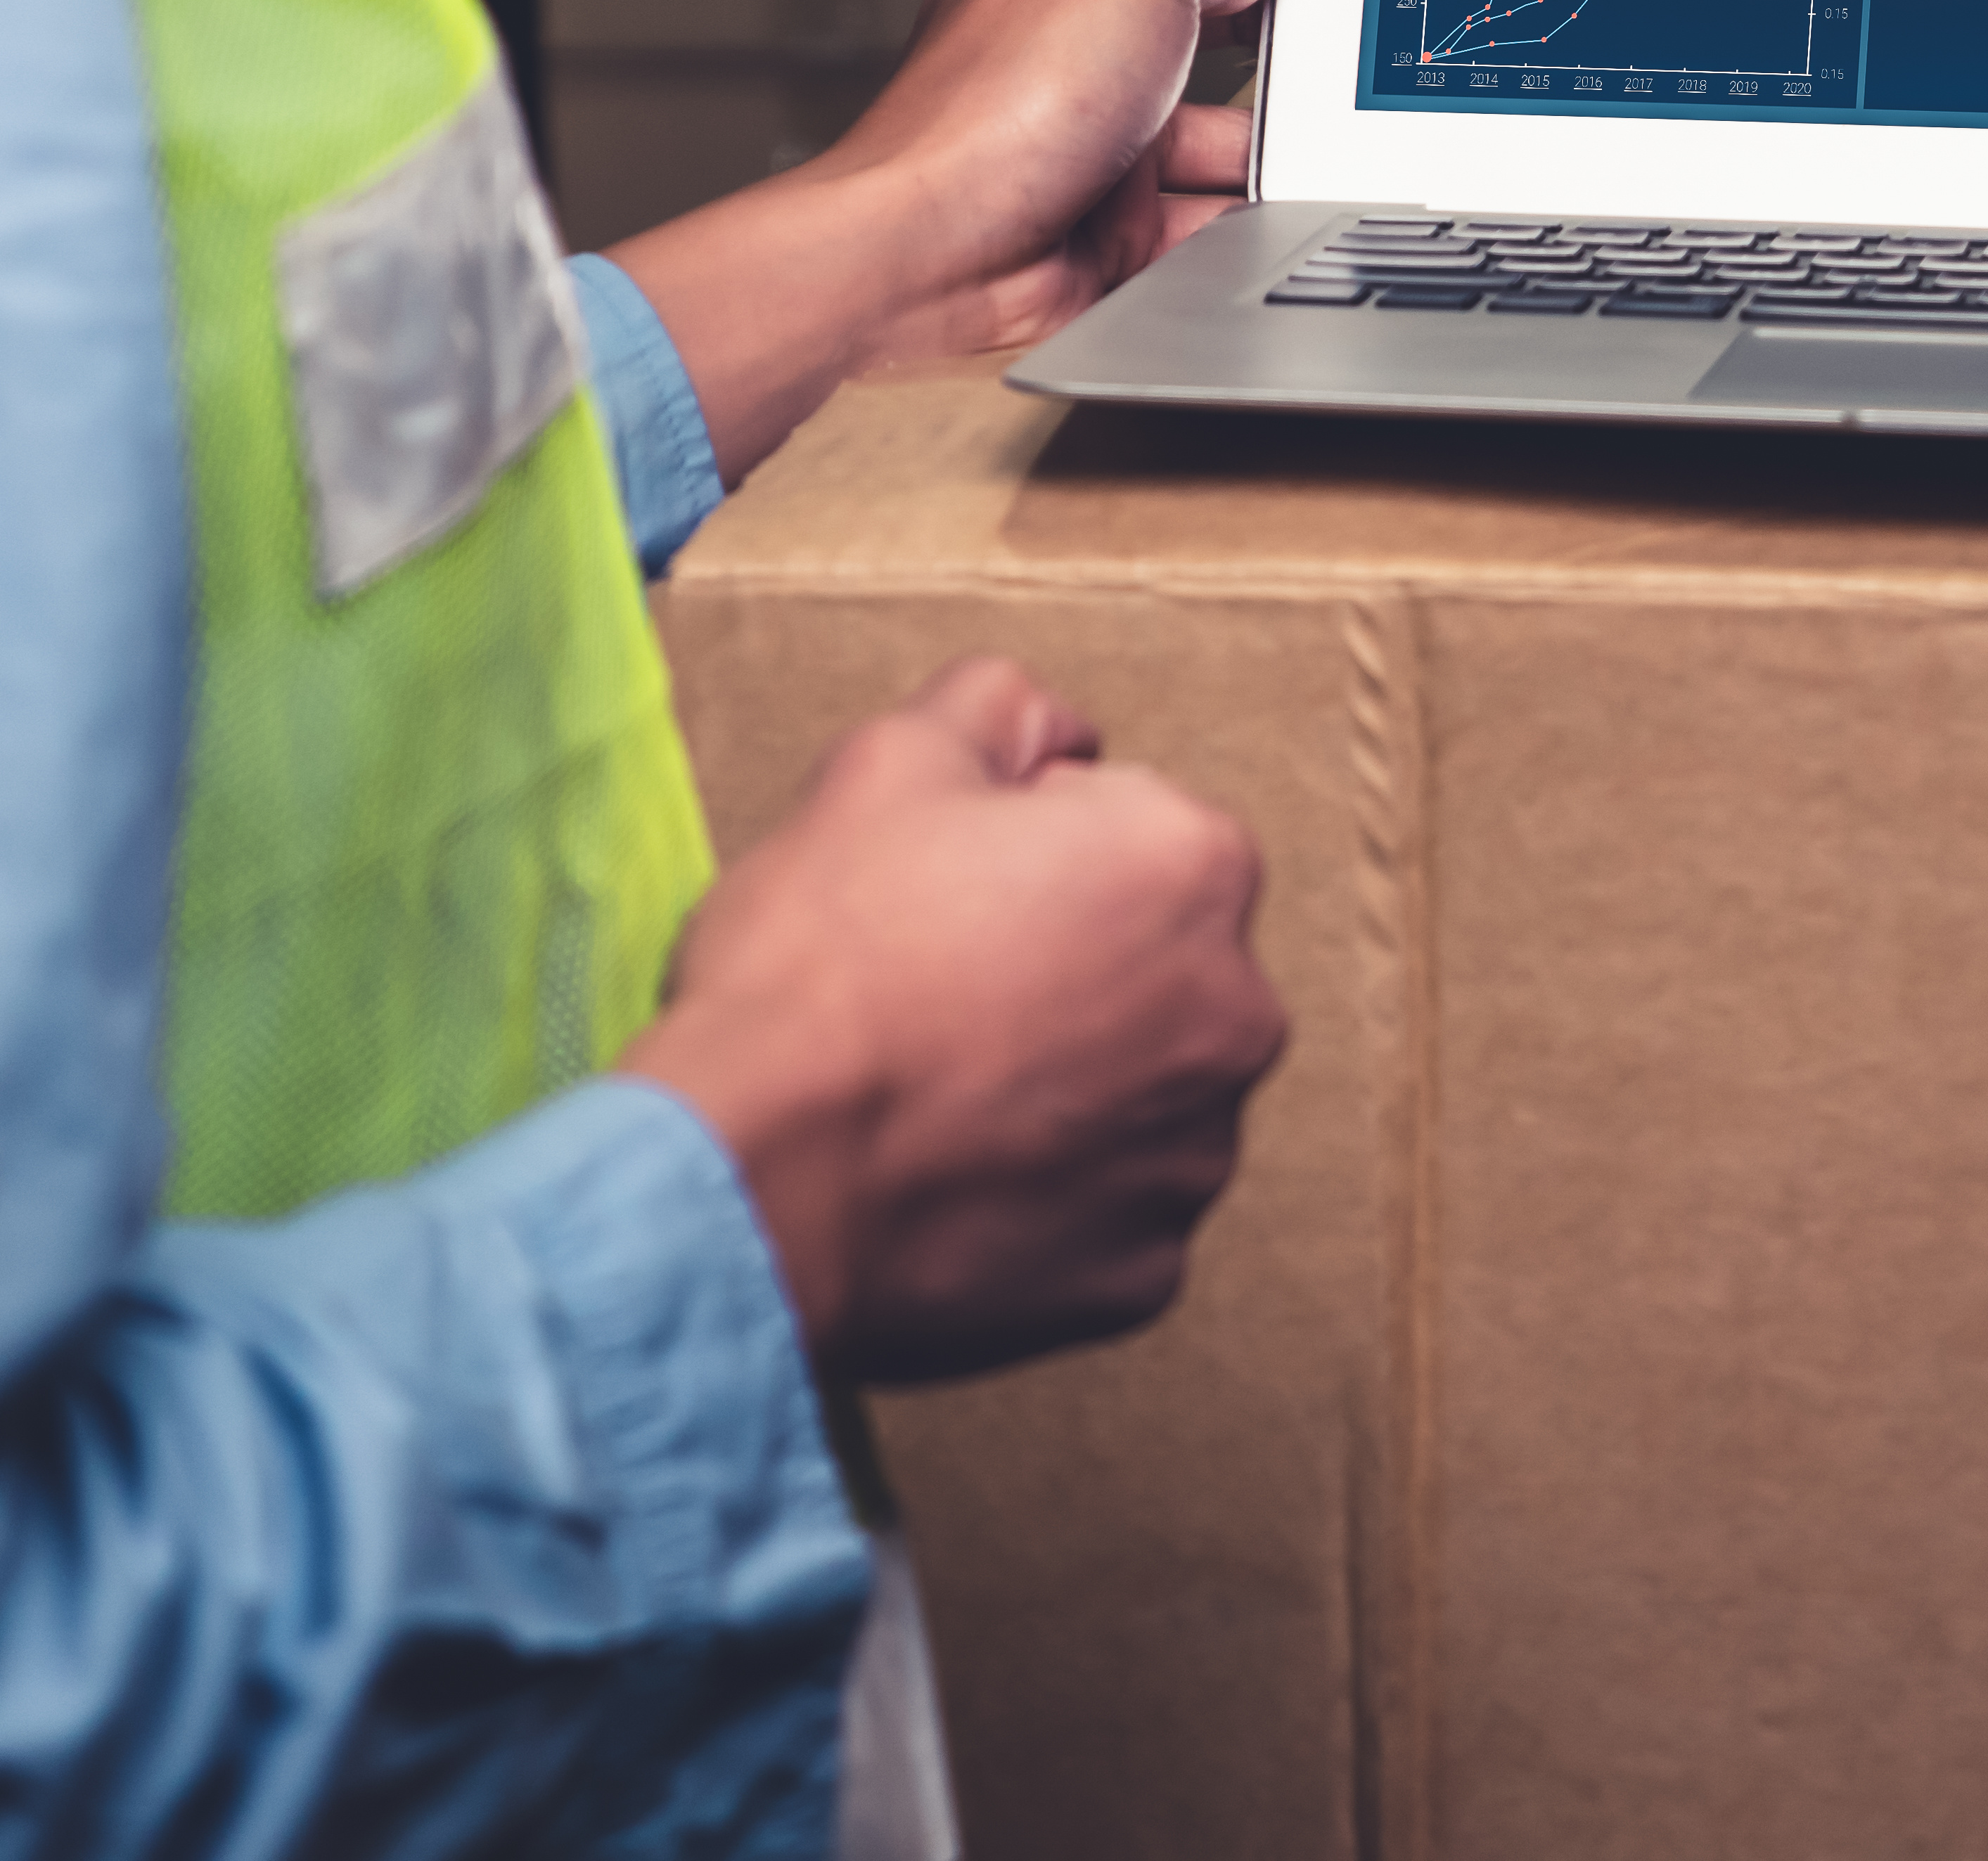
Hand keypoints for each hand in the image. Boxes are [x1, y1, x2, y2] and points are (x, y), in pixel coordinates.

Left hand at [611, 0, 1301, 476]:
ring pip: (1233, 96)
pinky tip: (1222, 210)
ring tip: (1230, 143)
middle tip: (1293, 13)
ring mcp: (1103, 104)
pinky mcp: (1122, 196)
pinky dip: (1232, 202)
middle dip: (1265, 5)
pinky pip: (1218, 189)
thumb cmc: (991, 102)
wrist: (934, 255)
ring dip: (1247, 126)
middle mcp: (1079, 4)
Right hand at [624, 657, 1289, 1385]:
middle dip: (1072, 970)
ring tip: (935, 1097)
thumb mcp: (887, 764)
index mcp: (1194, 867)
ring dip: (1068, 1089)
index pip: (1136, 831)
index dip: (1031, 852)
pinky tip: (948, 1182)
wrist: (752, 1176)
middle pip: (1156, 968)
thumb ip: (999, 712)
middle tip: (936, 995)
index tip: (946, 894)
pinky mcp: (1143, 1275)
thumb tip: (1057, 729)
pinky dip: (1043, 1202)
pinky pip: (1104, 1215)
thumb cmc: (821, 963)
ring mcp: (1194, 1157)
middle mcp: (1235, 1013)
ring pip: (1141, 1097)